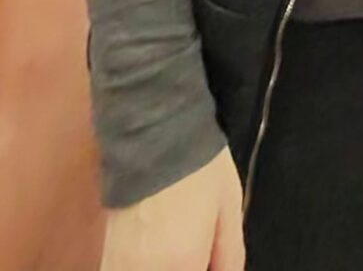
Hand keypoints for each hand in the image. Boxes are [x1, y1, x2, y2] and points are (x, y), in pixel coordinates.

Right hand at [101, 147, 243, 270]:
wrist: (153, 134)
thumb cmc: (200, 168)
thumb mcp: (229, 209)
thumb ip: (229, 256)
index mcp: (182, 265)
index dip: (204, 270)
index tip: (208, 262)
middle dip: (188, 269)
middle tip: (198, 256)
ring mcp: (119, 268)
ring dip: (169, 268)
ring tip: (181, 255)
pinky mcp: (106, 258)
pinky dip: (147, 269)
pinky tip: (161, 259)